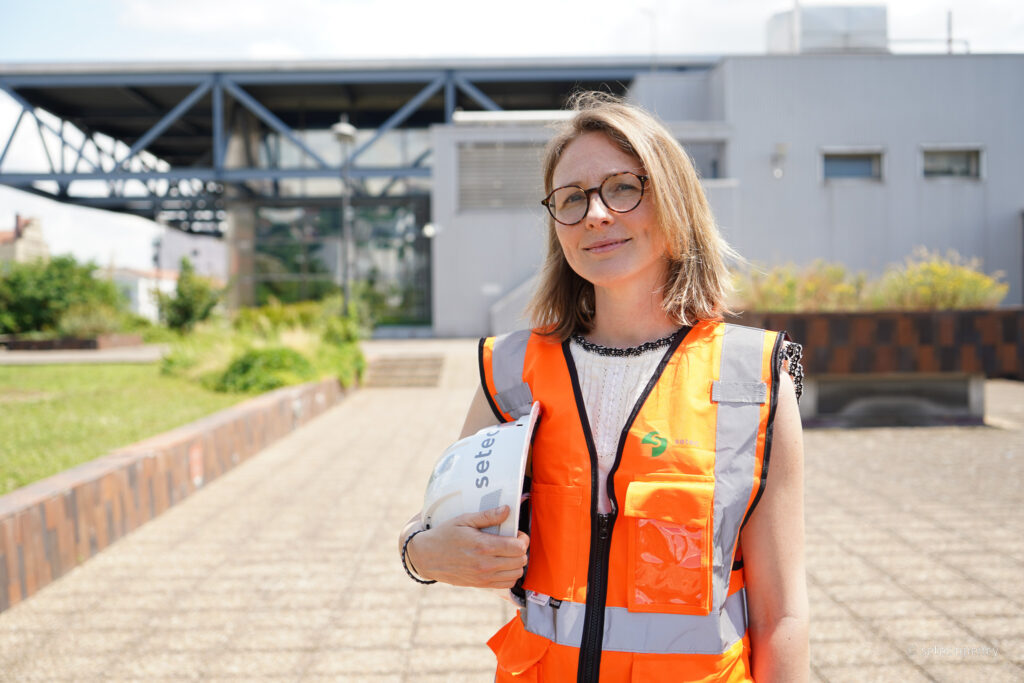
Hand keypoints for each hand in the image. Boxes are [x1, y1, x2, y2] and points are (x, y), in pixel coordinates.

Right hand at [406, 506, 529, 588]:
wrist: (427, 557)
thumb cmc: (445, 535)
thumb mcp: (464, 520)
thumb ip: (487, 516)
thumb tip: (507, 510)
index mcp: (483, 546)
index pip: (518, 547)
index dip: (523, 538)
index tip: (517, 533)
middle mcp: (485, 564)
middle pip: (520, 561)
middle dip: (521, 549)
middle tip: (513, 541)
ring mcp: (483, 577)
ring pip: (516, 574)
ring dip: (517, 562)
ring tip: (508, 552)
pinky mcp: (481, 584)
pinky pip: (506, 584)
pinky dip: (510, 574)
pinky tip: (503, 564)